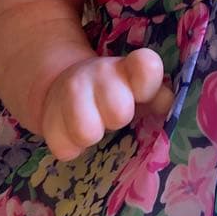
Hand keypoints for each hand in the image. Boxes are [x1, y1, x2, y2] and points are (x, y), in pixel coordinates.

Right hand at [41, 48, 174, 160]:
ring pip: (86, 132)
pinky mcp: (49, 120)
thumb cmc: (115, 94)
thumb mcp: (140, 91)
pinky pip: (64, 149)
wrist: (65, 88)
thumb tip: (167, 104)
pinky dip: (71, 147)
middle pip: (118, 111)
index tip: (142, 93)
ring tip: (94, 126)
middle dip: (118, 118)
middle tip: (112, 116)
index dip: (147, 81)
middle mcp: (100, 74)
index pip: (146, 66)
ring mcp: (71, 93)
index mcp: (127, 68)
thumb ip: (158, 97)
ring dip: (92, 135)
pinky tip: (73, 135)